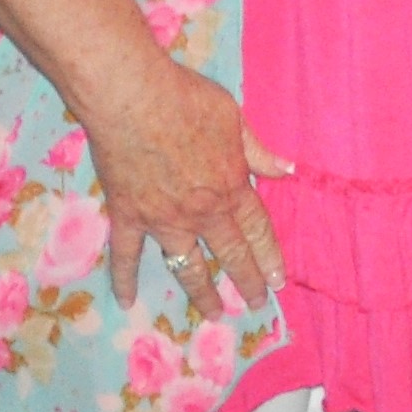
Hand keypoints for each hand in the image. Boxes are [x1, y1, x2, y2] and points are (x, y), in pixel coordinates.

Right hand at [83, 51, 294, 321]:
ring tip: (212, 314)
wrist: (133, 98)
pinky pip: (126, 256)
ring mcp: (163, 220)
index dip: (270, 256)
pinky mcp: (128, 218)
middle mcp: (202, 212)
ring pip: (187, 266)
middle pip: (230, 254)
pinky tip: (127, 301)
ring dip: (201, 293)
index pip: (257, 229)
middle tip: (256, 303)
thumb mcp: (233, 118)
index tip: (279, 280)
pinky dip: (125, 280)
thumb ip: (257, 151)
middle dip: (246, 282)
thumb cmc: (187, 100)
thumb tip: (287, 171)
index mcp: (231, 186)